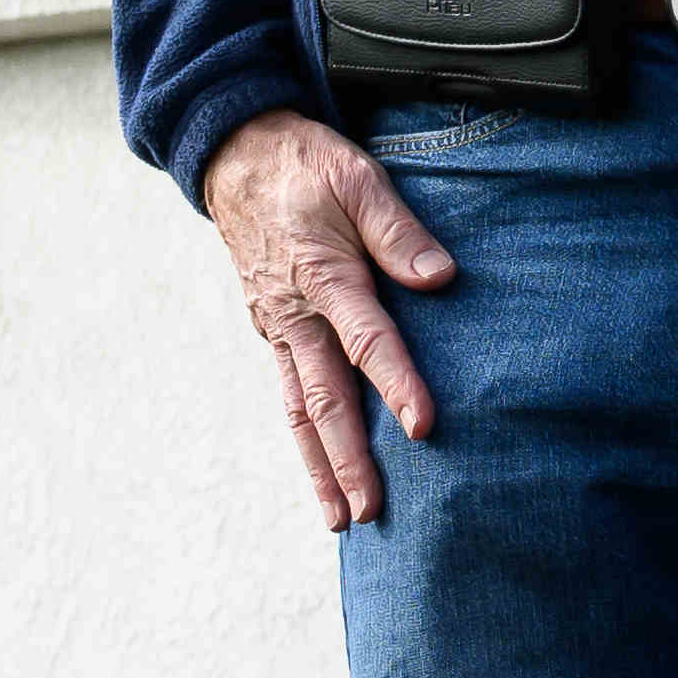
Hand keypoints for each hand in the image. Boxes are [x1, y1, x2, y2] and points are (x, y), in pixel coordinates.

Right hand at [209, 108, 456, 528]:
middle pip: (325, 399)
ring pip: (300, 411)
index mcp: (323, 276)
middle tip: (370, 514)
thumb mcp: (357, 178)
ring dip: (320, 468)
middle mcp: (295, 314)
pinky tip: (323, 474)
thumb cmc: (306, 165)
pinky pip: (290, 396)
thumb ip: (399, 230)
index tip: (423, 427)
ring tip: (341, 522)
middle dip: (348, 461)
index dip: (397, 384)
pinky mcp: (274, 333)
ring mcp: (279, 328)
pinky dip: (305, 440)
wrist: (236, 155)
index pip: (367, 340)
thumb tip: (441, 278)